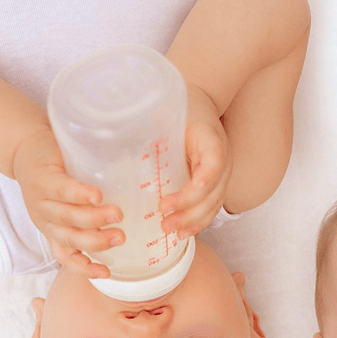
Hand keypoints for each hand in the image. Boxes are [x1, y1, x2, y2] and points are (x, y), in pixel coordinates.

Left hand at [8, 129, 122, 278]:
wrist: (24, 149)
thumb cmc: (54, 177)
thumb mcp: (66, 202)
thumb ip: (91, 212)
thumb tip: (133, 217)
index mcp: (53, 230)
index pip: (66, 256)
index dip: (84, 268)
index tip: (107, 274)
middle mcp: (46, 221)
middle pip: (70, 238)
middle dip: (96, 242)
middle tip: (120, 238)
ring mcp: (42, 201)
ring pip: (67, 217)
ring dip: (93, 219)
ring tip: (117, 215)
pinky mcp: (42, 180)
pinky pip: (62, 189)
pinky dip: (79, 194)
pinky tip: (95, 196)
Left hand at [156, 87, 230, 237]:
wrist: (202, 104)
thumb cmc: (182, 110)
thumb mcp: (168, 112)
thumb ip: (151, 125)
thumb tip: (114, 136)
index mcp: (212, 139)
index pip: (213, 162)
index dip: (202, 181)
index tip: (182, 194)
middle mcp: (222, 160)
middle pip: (213, 191)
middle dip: (189, 209)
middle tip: (164, 219)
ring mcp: (222, 174)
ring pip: (213, 204)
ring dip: (193, 221)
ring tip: (170, 230)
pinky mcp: (216, 184)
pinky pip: (211, 207)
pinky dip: (198, 222)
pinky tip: (182, 232)